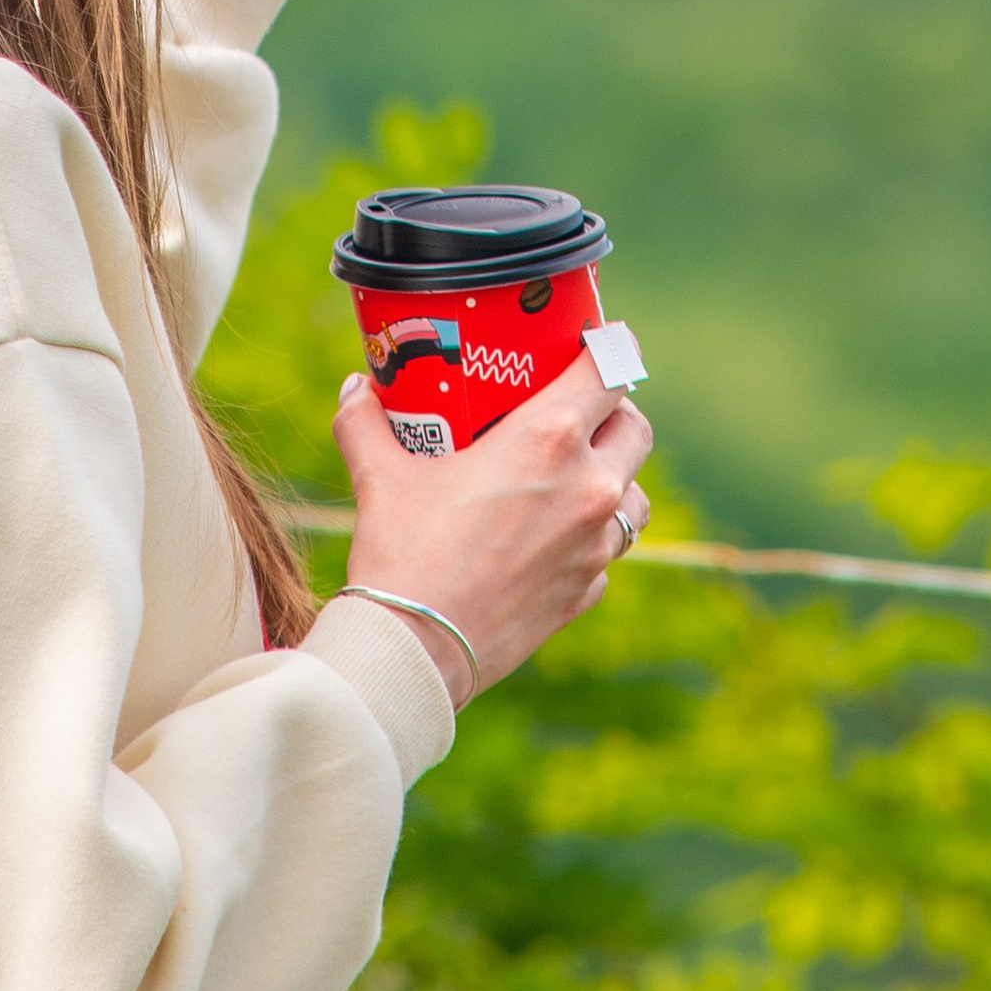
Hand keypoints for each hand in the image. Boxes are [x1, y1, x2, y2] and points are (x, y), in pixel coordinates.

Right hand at [332, 354, 654, 707]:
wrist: (416, 647)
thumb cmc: (403, 551)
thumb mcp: (380, 476)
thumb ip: (367, 422)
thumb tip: (355, 388)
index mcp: (548, 439)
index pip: (610, 371)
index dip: (608, 350)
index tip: (598, 343)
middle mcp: (588, 486)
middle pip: (635, 429)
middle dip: (614, 414)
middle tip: (578, 412)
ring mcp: (595, 544)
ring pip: (635, 495)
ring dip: (614, 478)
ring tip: (574, 477)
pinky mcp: (588, 590)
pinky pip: (605, 552)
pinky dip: (587, 540)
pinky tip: (548, 540)